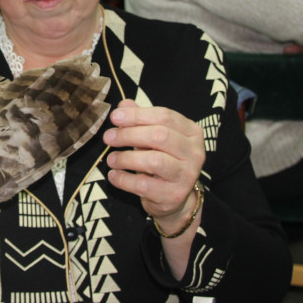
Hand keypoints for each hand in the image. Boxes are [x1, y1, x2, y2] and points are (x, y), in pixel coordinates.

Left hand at [102, 99, 203, 228]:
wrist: (174, 198)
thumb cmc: (162, 160)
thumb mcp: (152, 137)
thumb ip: (140, 119)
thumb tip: (123, 104)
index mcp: (191, 132)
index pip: (165, 116)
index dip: (137, 115)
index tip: (114, 117)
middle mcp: (194, 153)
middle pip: (159, 136)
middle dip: (129, 134)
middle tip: (108, 137)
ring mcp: (186, 175)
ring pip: (154, 161)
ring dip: (126, 158)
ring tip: (111, 159)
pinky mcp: (174, 195)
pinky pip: (144, 185)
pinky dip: (124, 179)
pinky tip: (114, 175)